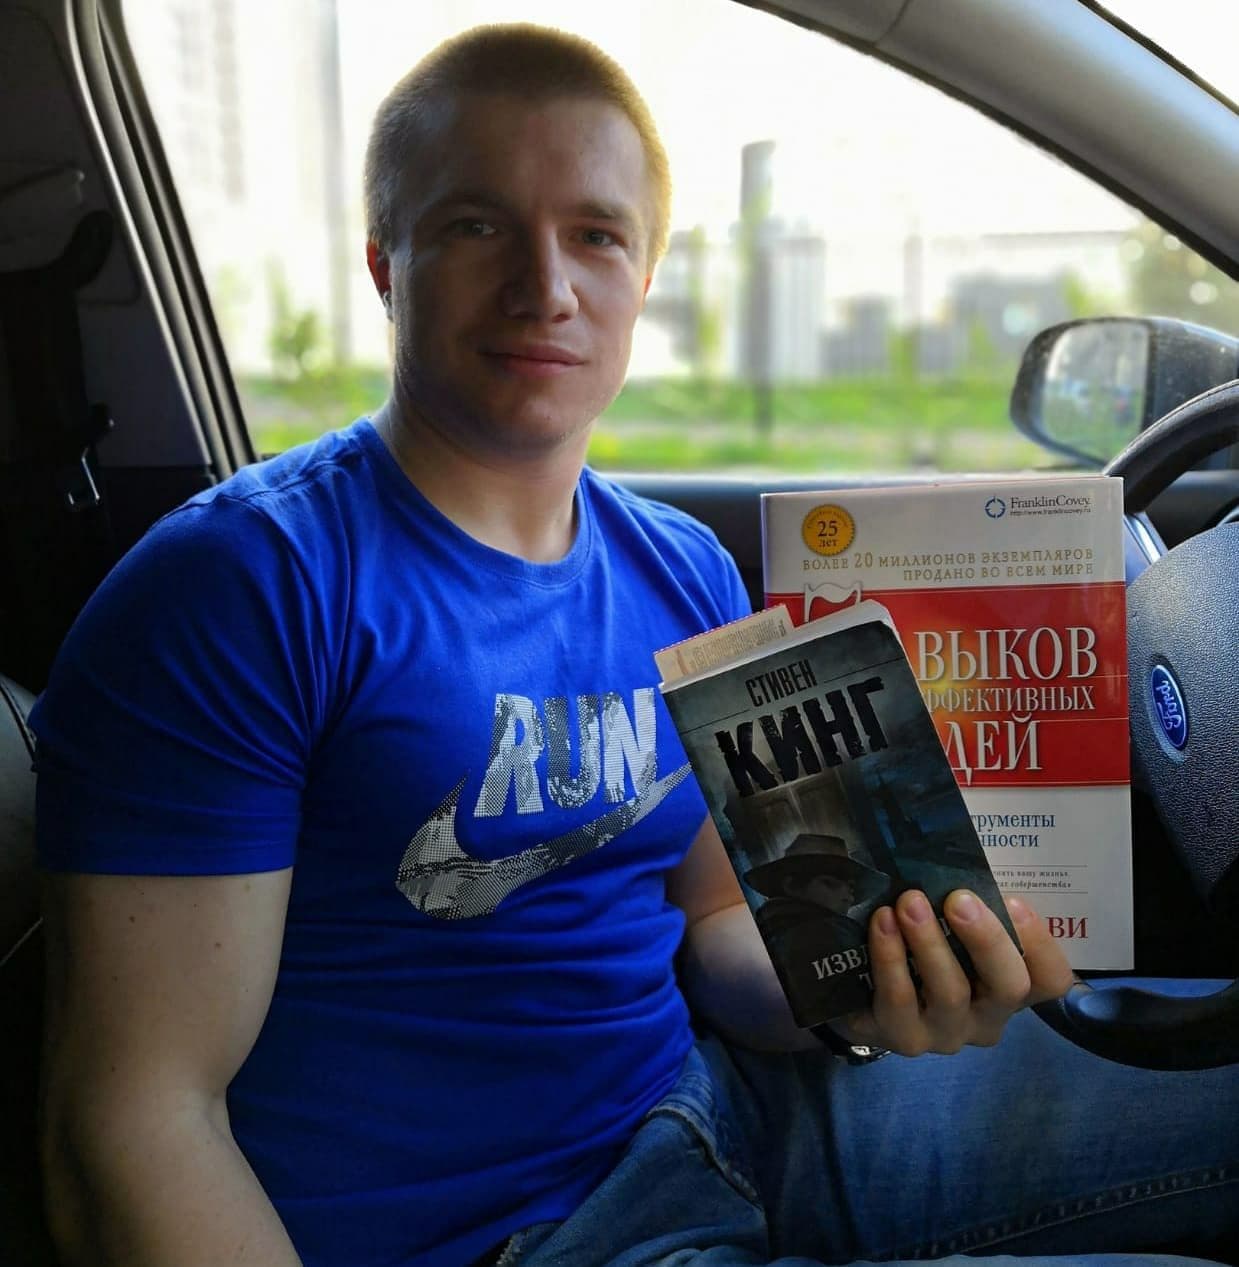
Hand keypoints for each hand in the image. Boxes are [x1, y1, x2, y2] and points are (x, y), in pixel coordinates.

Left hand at [837, 889, 1074, 1056]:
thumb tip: (962, 856)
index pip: (1051, 979)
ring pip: (950, 993)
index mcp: (1008, 985)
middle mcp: (987, 1017)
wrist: (862, 995)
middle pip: (1009, 987)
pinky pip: (900, 1000)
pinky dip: (890, 958)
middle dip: (987, 940)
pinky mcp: (902, 1037)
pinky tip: (882, 922)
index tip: (1015, 901)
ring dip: (930, 942)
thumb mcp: (949, 927)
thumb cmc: (918, 948)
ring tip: (910, 902)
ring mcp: (946, 1033)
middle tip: (960, 899)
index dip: (1041, 944)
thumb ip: (967, 905)